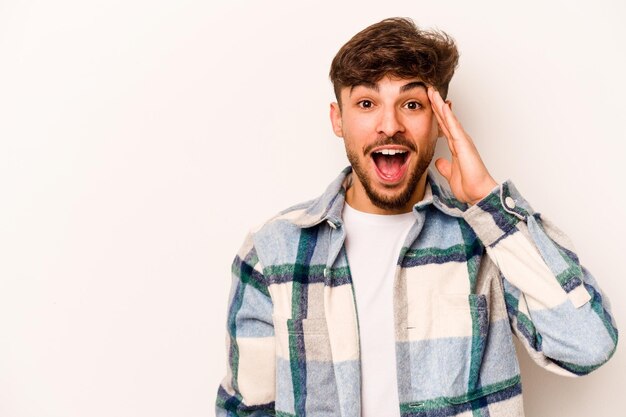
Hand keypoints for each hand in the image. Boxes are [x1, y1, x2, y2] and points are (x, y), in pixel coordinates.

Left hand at [428, 87, 497, 204]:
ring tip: (432, 92)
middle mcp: (460, 141)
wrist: (478, 193)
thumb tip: (439, 162)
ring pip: (449, 118)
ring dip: (440, 105)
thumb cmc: (469, 186)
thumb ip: (445, 167)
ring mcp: (462, 141)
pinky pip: (454, 126)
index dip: (436, 115)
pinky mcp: (463, 144)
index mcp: (456, 147)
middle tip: (428, 91)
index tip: (428, 104)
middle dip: (436, 105)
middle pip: (445, 119)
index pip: (443, 127)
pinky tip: (441, 105)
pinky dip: (448, 115)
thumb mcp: (451, 174)